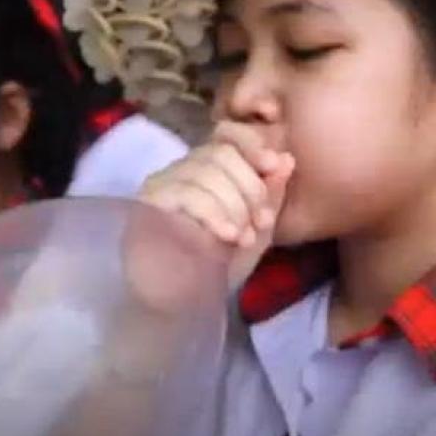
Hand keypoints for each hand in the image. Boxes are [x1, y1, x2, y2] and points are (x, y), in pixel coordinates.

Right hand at [139, 121, 294, 290]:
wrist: (183, 302)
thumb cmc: (219, 265)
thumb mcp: (257, 230)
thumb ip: (272, 196)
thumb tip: (287, 158)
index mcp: (210, 169)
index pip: (227, 133)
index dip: (252, 143)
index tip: (273, 166)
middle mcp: (183, 169)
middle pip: (221, 152)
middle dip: (250, 186)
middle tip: (262, 221)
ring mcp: (162, 183)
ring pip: (206, 171)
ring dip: (235, 205)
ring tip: (243, 237)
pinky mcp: (148, 203)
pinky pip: (187, 193)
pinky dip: (215, 213)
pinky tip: (227, 235)